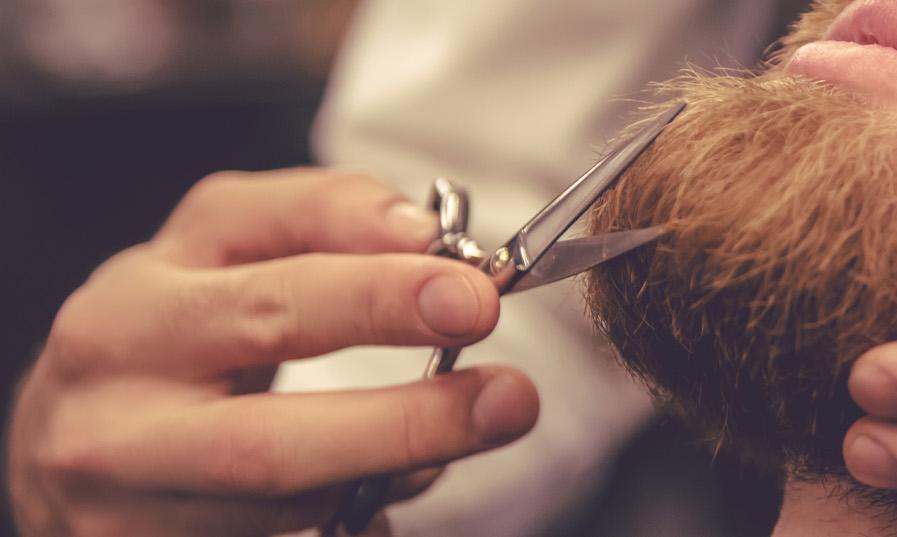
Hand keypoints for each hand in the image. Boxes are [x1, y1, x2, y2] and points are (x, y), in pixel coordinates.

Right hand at [8, 169, 540, 536]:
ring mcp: (126, 500)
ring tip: (474, 429)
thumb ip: (322, 223)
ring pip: (284, 501)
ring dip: (397, 470)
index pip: (253, 269)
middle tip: (508, 397)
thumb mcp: (225, 257)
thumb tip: (427, 240)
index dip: (370, 273)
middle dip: (405, 416)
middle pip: (268, 431)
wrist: (74, 447)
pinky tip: (386, 496)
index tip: (471, 292)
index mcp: (134, 306)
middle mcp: (113, 410)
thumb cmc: (173, 343)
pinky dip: (355, 518)